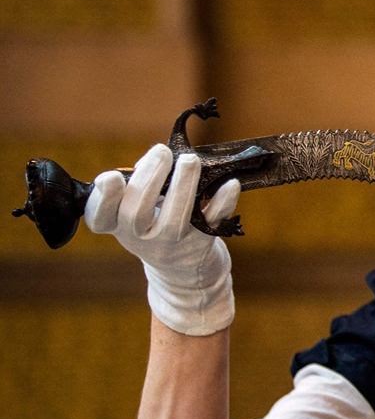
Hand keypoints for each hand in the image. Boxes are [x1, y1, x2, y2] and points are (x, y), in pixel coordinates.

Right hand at [84, 144, 240, 335]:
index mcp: (117, 225)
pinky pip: (213, 223)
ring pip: (175, 219)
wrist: (183, 266)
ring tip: (189, 159)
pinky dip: (223, 202)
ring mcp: (172, 244)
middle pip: (136, 214)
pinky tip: (231, 184)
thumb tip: (158, 159)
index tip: (110, 177)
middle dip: (149, 179)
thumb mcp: (135, 207)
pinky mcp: (202, 243)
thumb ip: (138, 184)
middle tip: (161, 151)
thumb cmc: (154, 222)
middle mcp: (140, 238)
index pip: (100, 218)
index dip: (102, 200)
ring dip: (183, 186)